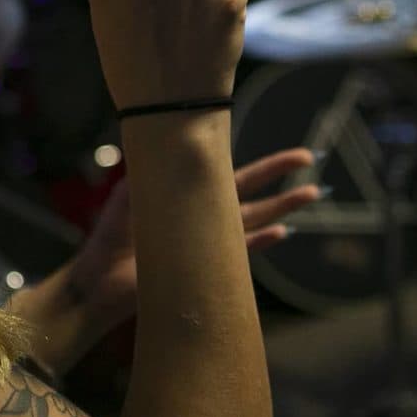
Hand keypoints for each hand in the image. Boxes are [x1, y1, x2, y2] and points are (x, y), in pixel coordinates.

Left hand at [62, 148, 321, 330]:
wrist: (104, 276)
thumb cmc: (114, 234)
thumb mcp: (131, 193)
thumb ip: (151, 170)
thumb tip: (164, 140)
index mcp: (191, 194)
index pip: (230, 171)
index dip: (252, 159)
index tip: (271, 142)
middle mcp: (207, 215)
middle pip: (253, 189)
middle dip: (281, 175)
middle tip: (310, 159)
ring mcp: (211, 241)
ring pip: (256, 217)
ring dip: (283, 206)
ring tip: (312, 194)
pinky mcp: (207, 265)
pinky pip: (241, 252)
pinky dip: (261, 242)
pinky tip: (283, 232)